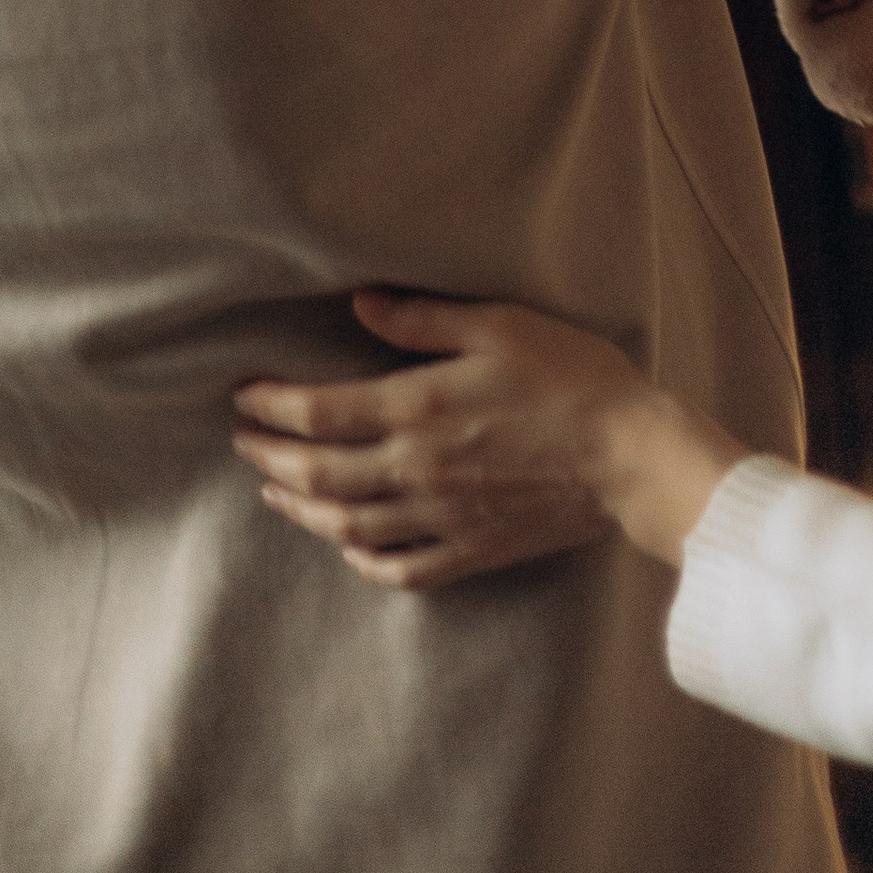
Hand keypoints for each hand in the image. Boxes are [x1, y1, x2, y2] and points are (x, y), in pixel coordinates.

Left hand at [233, 291, 744, 589]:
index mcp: (417, 410)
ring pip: (348, 525)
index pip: (320, 413)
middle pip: (320, 473)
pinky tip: (350, 551)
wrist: (629, 457)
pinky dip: (365, 562)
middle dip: (272, 457)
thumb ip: (423, 320)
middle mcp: (415, 471)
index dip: (273, 405)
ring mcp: (441, 517)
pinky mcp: (472, 549)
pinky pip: (402, 569)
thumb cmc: (569, 377)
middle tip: (244, 443)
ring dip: (303, 509)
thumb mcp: (498, 325)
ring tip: (276, 491)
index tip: (244, 396)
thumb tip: (361, 303)